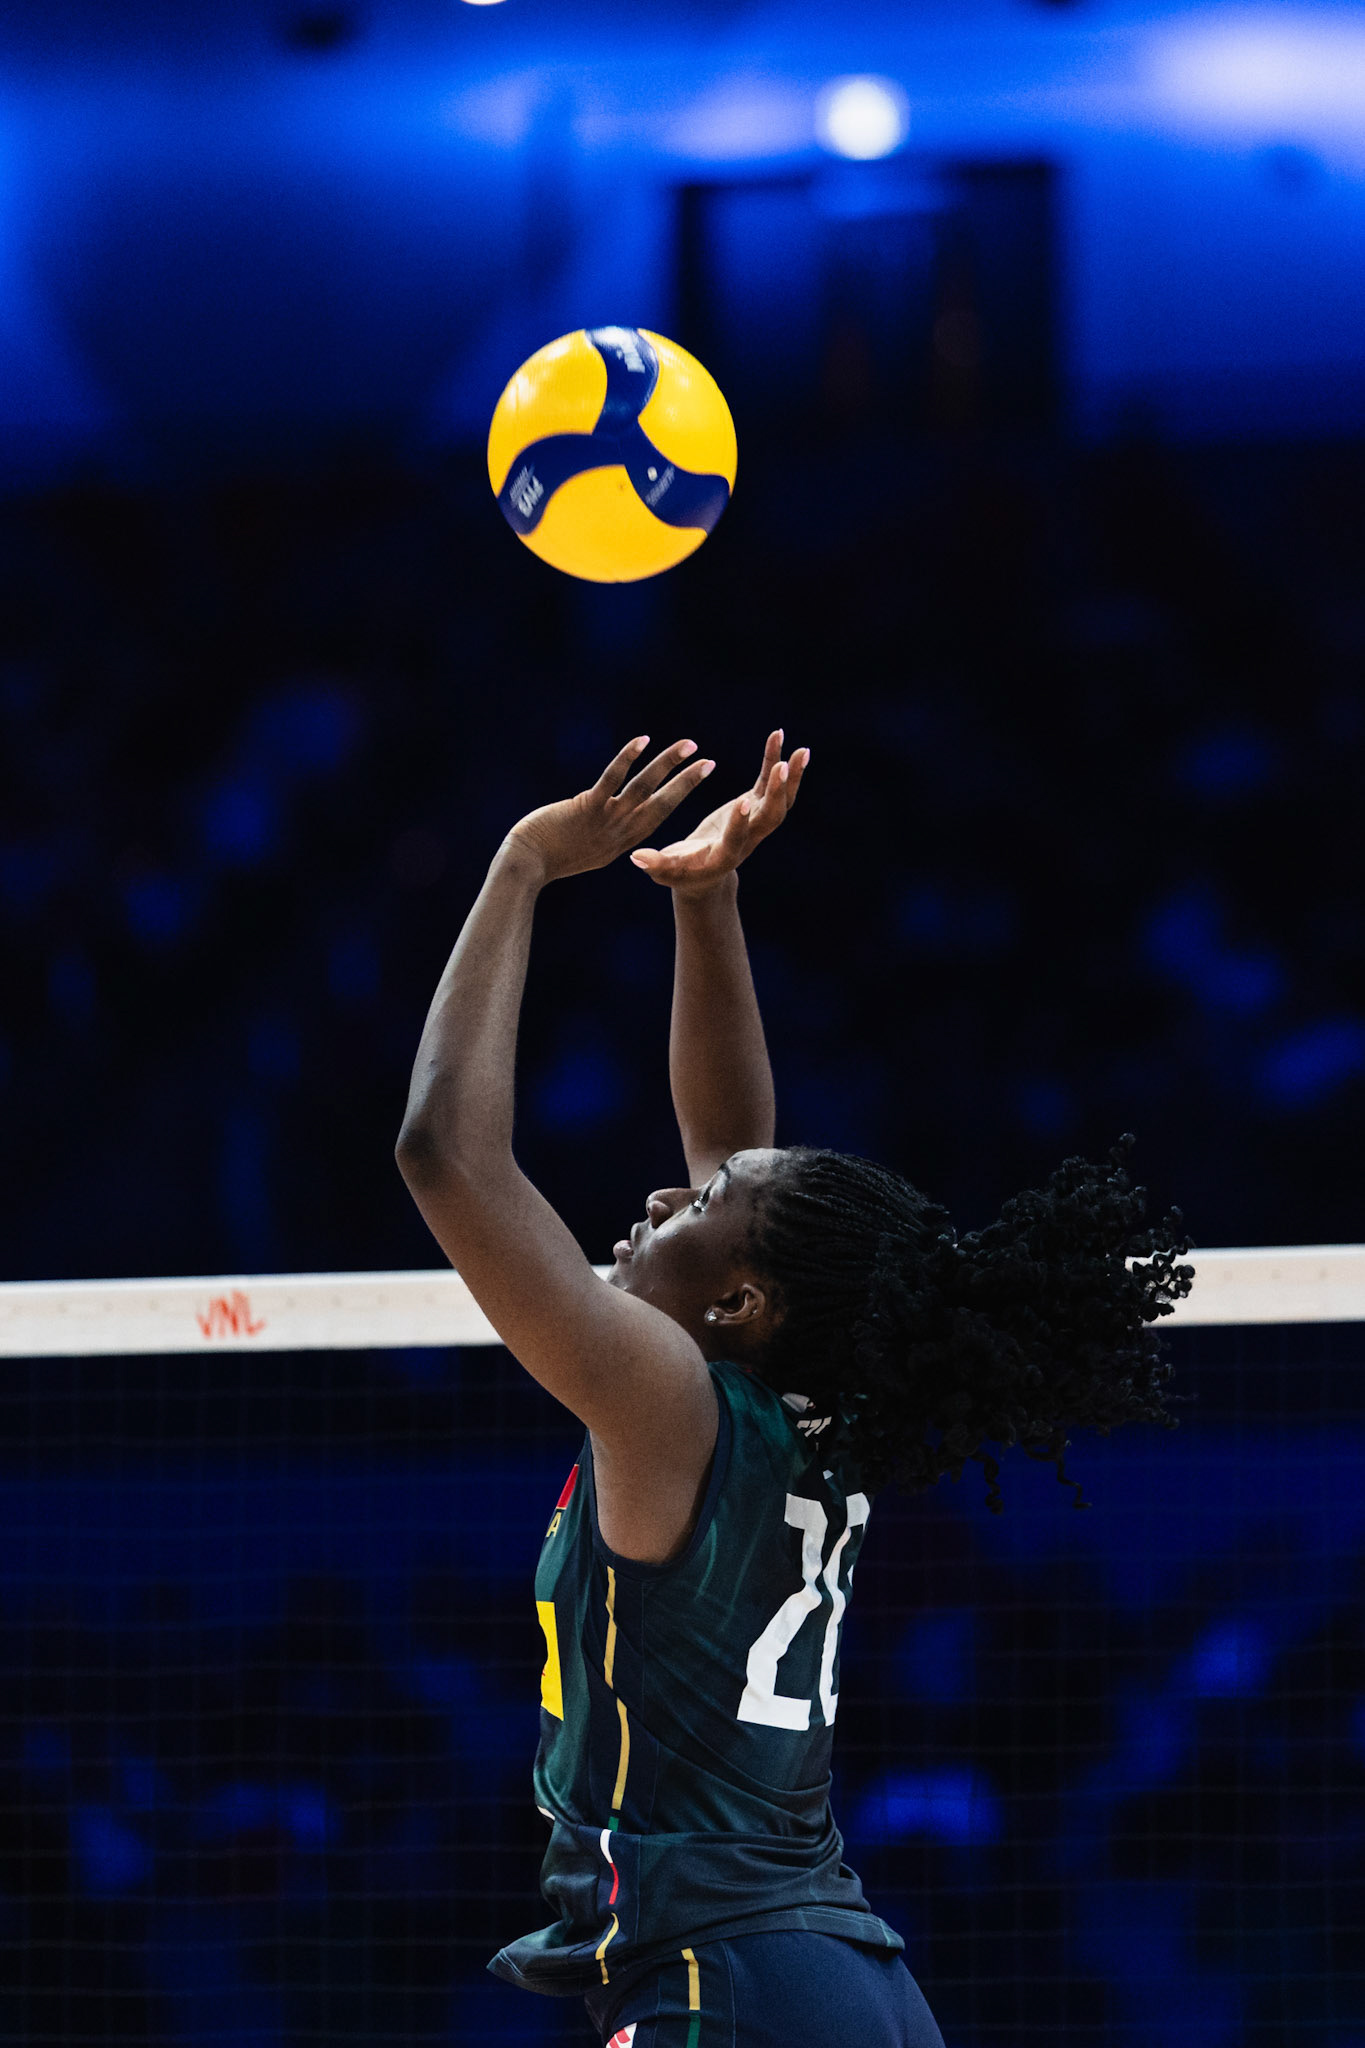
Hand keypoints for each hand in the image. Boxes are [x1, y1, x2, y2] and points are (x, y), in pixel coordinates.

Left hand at [504, 737, 715, 883]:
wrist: (527, 865)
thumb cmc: (549, 856)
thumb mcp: (587, 848)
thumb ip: (603, 834)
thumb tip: (606, 820)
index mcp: (624, 841)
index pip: (659, 815)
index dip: (679, 796)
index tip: (695, 781)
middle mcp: (622, 832)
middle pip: (664, 803)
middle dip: (688, 782)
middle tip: (709, 762)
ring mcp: (607, 820)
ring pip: (646, 788)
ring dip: (669, 764)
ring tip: (688, 745)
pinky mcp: (587, 807)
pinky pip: (613, 779)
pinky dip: (628, 758)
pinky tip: (643, 740)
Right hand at [628, 730, 808, 899]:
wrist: (705, 876)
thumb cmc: (680, 874)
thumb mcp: (665, 871)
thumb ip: (654, 864)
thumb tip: (636, 857)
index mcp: (724, 856)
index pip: (736, 841)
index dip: (740, 825)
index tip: (743, 803)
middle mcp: (747, 840)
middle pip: (770, 820)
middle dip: (778, 794)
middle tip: (785, 767)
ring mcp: (754, 823)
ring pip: (779, 801)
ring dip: (791, 776)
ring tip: (801, 750)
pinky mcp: (753, 807)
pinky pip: (768, 783)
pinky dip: (774, 760)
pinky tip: (779, 737)